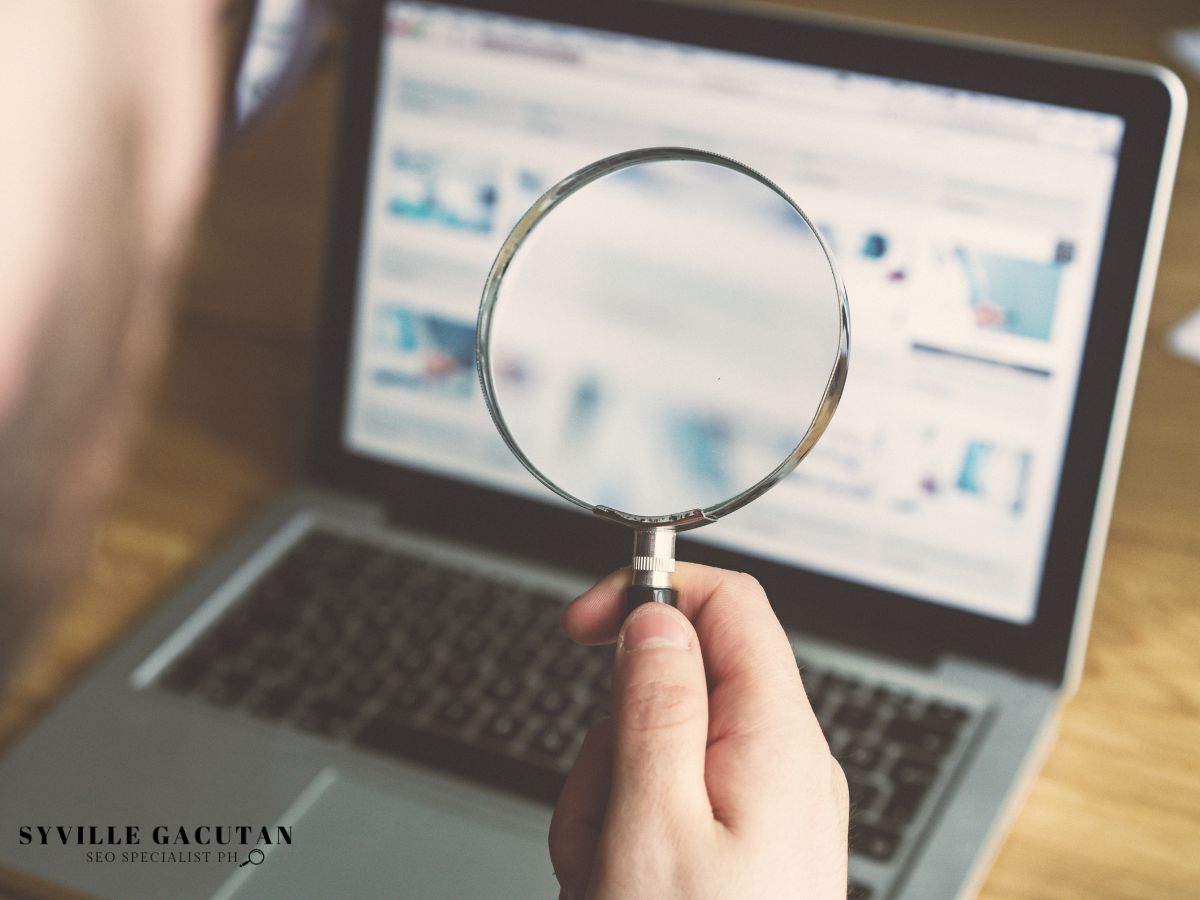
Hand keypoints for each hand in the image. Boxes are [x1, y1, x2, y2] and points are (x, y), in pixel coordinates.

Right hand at [550, 564, 848, 898]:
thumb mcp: (653, 825)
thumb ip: (654, 709)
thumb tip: (655, 619)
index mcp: (776, 739)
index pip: (729, 603)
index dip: (652, 592)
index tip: (587, 621)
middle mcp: (787, 765)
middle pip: (677, 686)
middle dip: (613, 738)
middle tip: (600, 815)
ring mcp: (772, 809)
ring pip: (661, 751)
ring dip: (611, 802)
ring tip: (609, 872)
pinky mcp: (751, 847)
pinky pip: (674, 805)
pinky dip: (631, 838)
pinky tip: (623, 885)